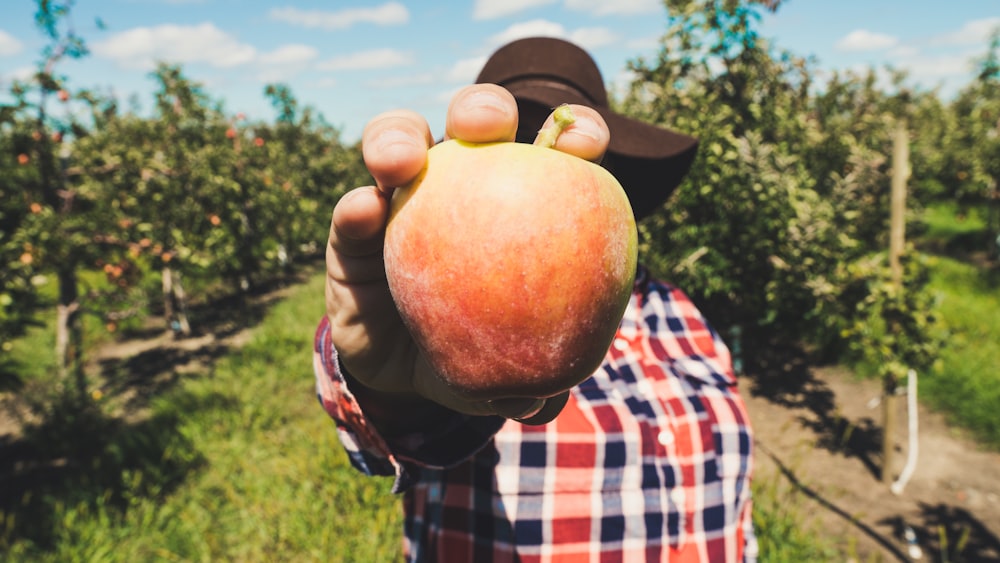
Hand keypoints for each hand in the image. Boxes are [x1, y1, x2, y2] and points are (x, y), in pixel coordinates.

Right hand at [325, 84, 610, 421]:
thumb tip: (544, 404)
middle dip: (484, 110)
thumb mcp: (506, 372)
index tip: (585, 147)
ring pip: (398, 144)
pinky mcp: (354, 231)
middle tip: (487, 126)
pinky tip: (363, 211)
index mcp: (520, 203)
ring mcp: (403, 201)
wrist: (411, 377)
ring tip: (400, 161)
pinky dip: (356, 208)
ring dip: (398, 140)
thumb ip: (527, 380)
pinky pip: (351, 213)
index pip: (554, 155)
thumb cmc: (478, 356)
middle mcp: (461, 187)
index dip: (574, 136)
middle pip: (473, 126)